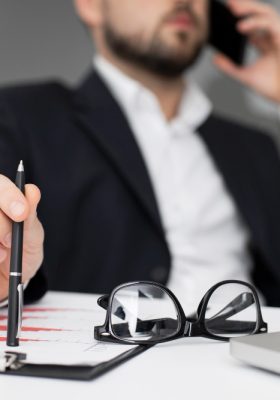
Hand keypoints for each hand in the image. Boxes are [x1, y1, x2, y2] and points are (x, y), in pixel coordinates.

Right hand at [0, 175, 43, 300]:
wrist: (8, 282)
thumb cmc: (21, 251)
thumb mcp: (31, 236)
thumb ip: (29, 216)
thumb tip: (32, 191)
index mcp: (0, 196)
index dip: (9, 195)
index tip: (22, 213)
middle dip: (1, 225)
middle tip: (10, 242)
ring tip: (2, 256)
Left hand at [213, 0, 279, 102]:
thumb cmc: (274, 87)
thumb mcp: (247, 76)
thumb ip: (231, 68)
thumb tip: (215, 58)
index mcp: (268, 43)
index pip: (255, 24)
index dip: (242, 16)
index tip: (225, 13)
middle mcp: (275, 37)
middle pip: (261, 14)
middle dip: (245, 6)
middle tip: (228, 4)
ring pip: (266, 13)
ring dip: (249, 8)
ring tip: (232, 7)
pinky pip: (269, 23)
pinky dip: (255, 22)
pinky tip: (241, 26)